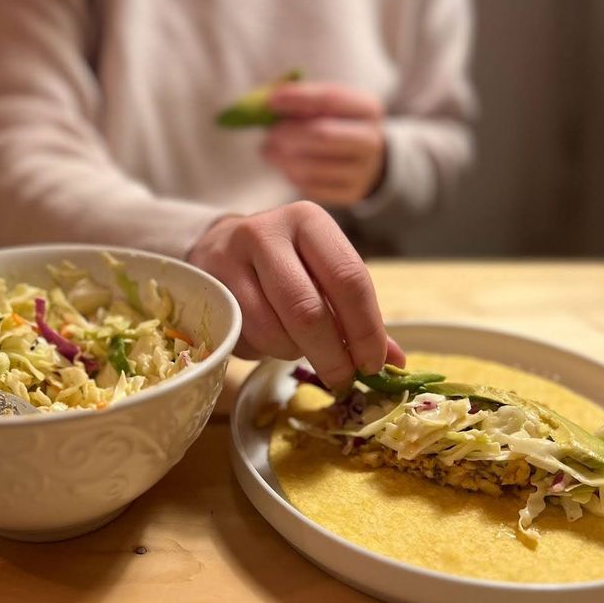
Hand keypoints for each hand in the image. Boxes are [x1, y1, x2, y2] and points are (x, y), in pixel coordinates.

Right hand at [188, 201, 404, 388]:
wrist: (216, 246)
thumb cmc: (283, 264)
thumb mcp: (322, 274)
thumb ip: (355, 314)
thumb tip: (394, 362)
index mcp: (310, 222)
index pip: (349, 279)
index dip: (365, 329)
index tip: (373, 364)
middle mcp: (269, 232)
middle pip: (308, 310)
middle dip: (332, 355)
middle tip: (344, 380)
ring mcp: (232, 258)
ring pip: (273, 330)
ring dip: (294, 354)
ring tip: (300, 349)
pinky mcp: (209, 287)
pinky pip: (245, 337)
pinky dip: (265, 351)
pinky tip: (269, 340)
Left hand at [262, 82, 386, 206]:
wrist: (367, 160)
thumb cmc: (338, 125)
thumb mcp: (330, 106)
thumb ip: (302, 101)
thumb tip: (268, 102)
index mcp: (368, 109)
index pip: (330, 99)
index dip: (298, 99)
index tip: (271, 101)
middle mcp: (370, 140)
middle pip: (323, 134)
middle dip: (289, 133)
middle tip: (269, 134)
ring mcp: (362, 171)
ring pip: (313, 166)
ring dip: (283, 159)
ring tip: (268, 152)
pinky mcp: (349, 194)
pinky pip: (311, 187)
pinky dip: (291, 176)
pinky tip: (284, 167)